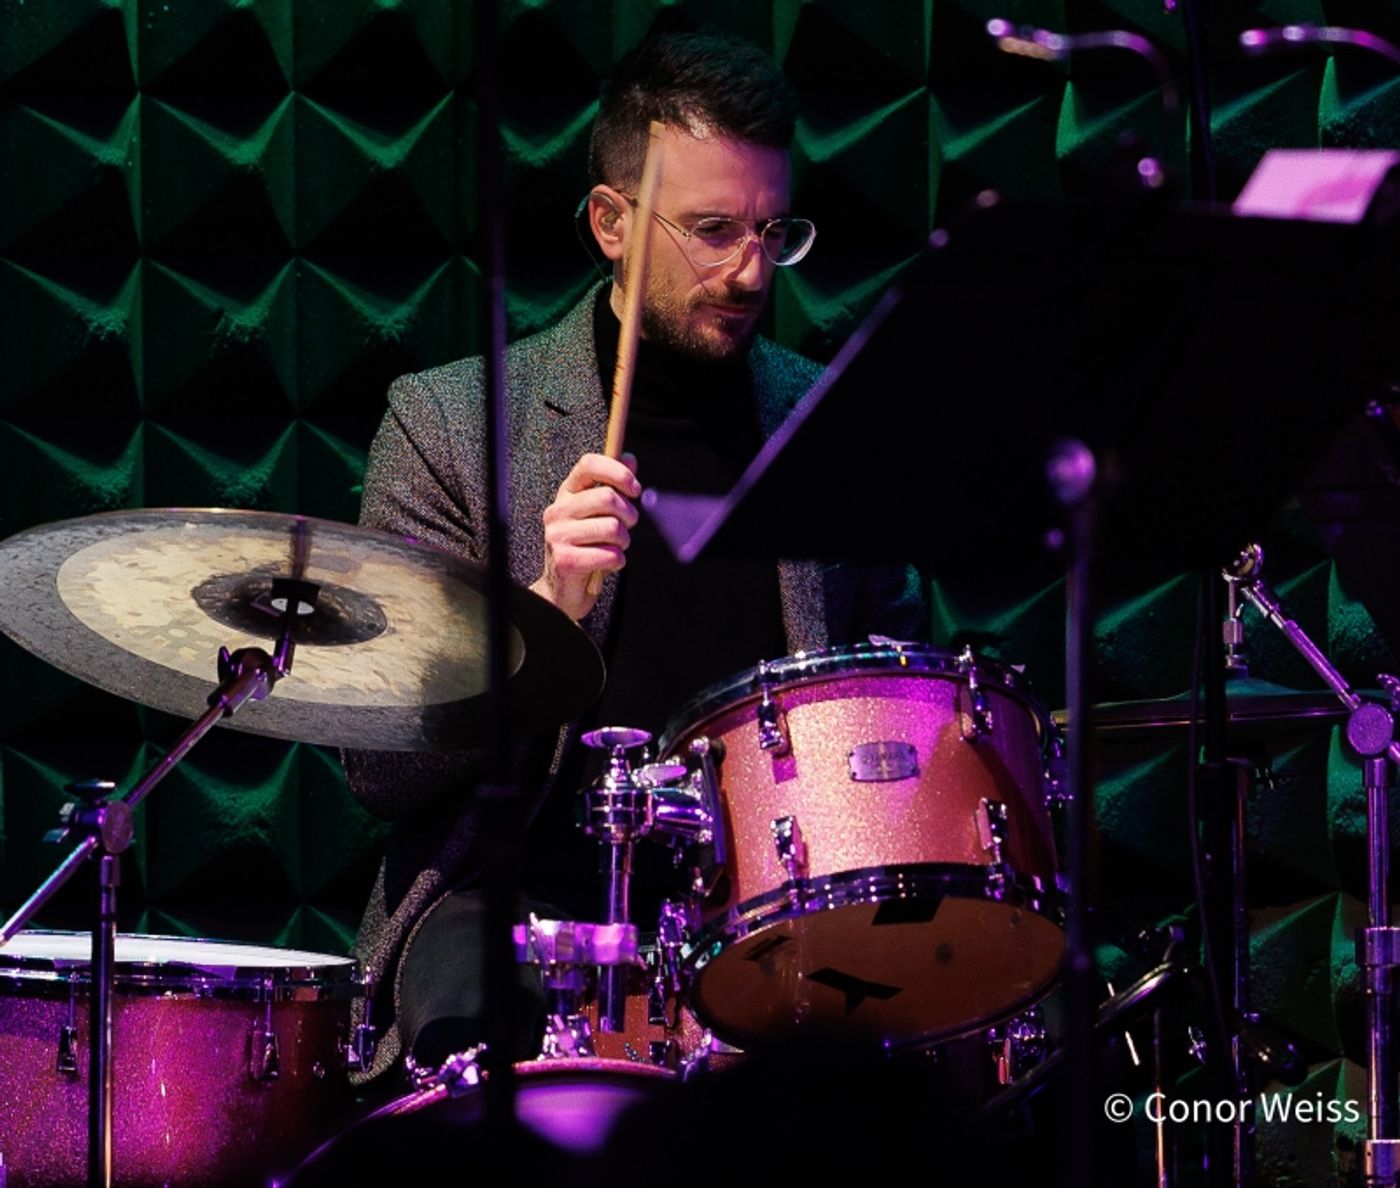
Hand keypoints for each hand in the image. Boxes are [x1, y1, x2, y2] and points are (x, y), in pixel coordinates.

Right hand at [530, 452, 639, 620]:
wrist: (562, 591)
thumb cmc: (585, 548)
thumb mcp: (599, 514)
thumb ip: (613, 486)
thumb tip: (628, 457)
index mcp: (566, 494)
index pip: (588, 464)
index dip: (617, 472)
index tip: (634, 489)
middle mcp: (557, 511)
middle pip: (607, 497)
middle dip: (629, 515)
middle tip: (627, 528)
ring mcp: (558, 536)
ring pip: (612, 528)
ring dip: (624, 542)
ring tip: (615, 548)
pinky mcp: (565, 561)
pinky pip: (610, 555)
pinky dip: (617, 562)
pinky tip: (607, 564)